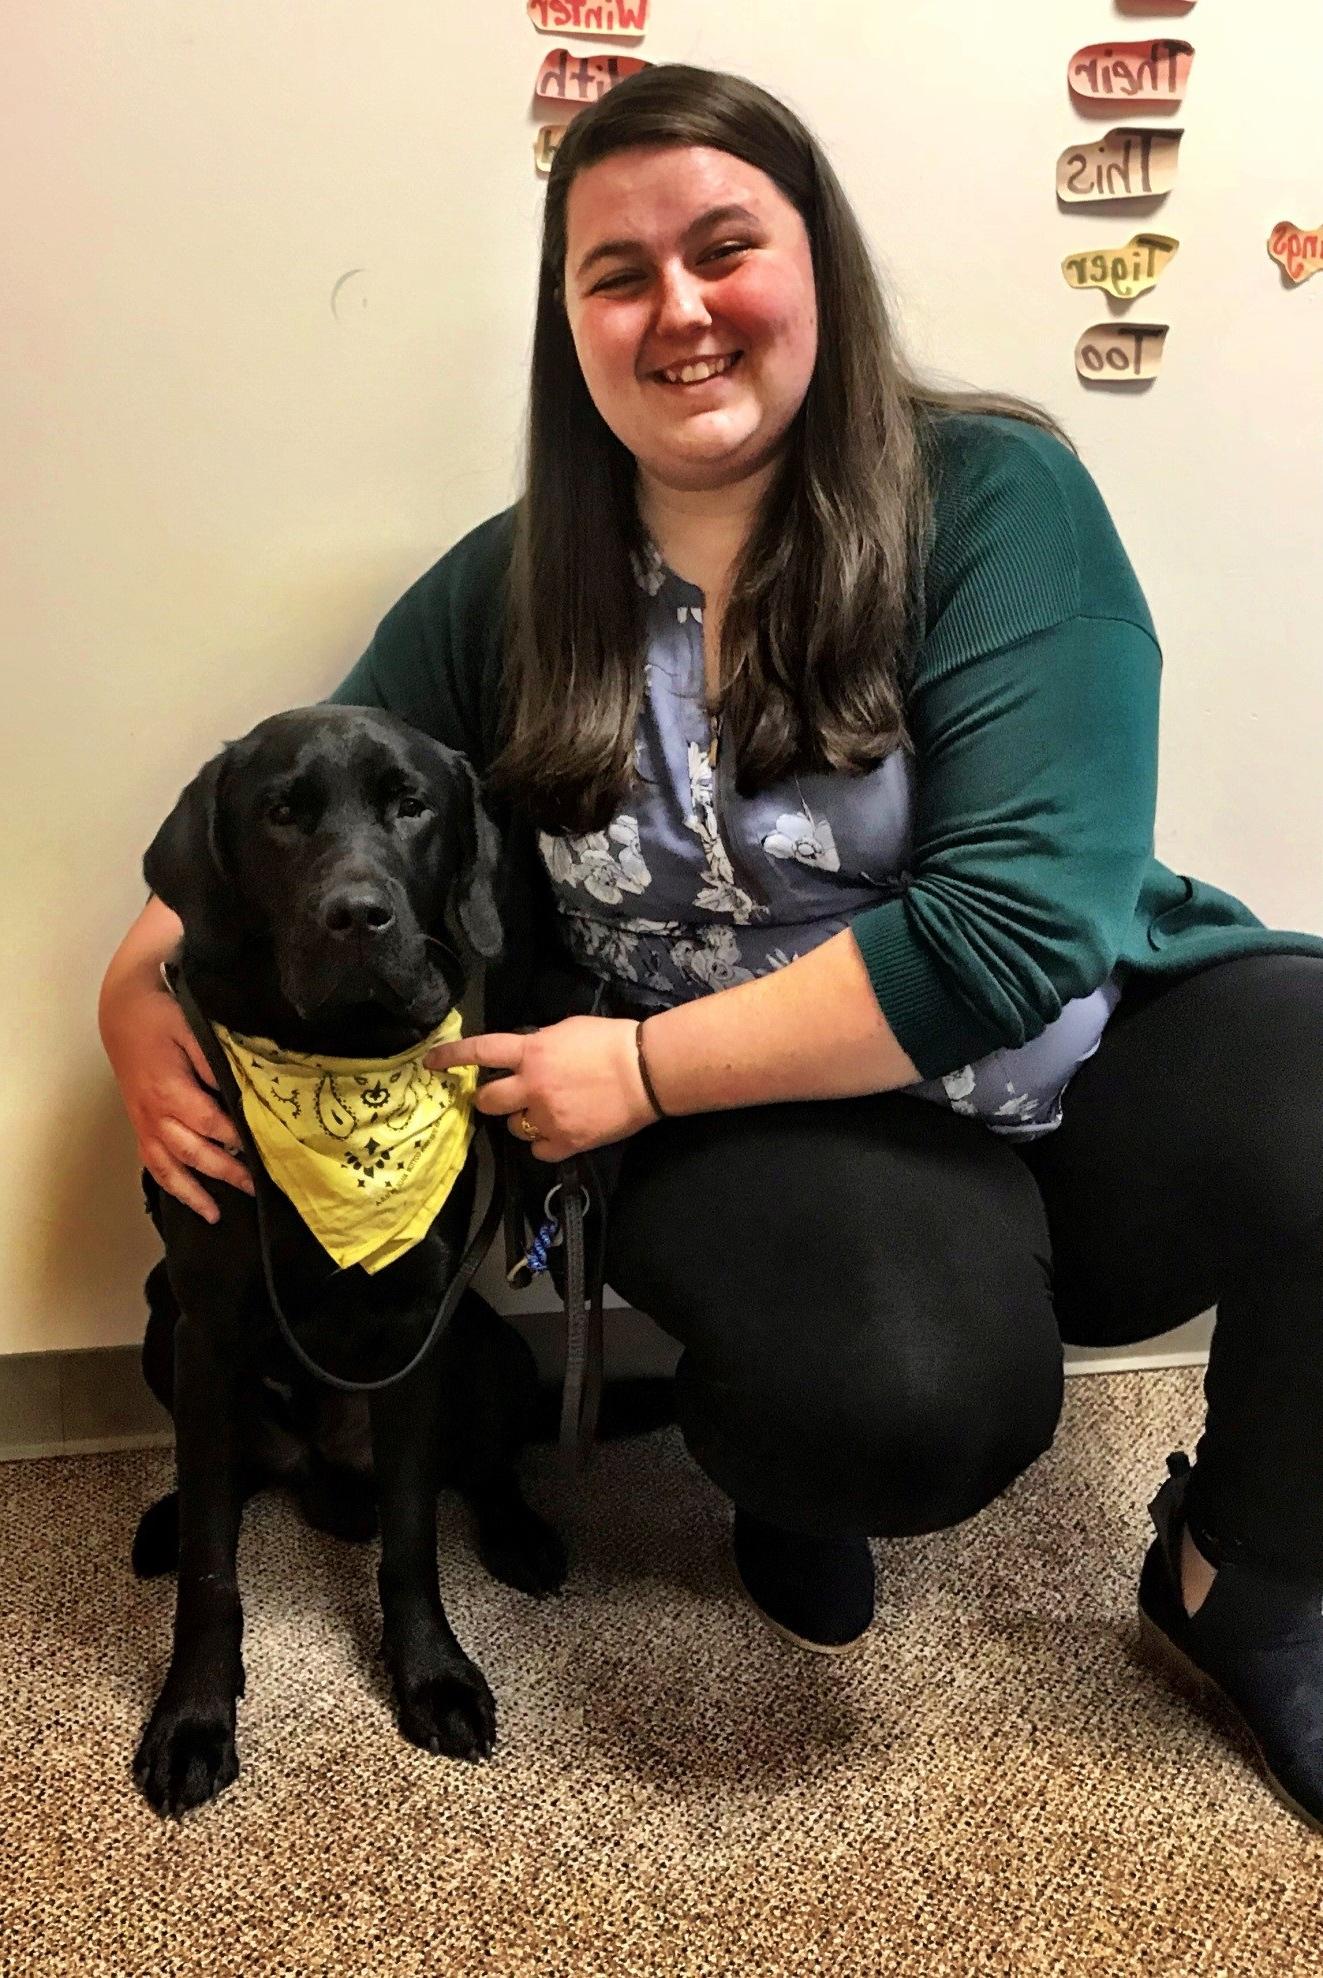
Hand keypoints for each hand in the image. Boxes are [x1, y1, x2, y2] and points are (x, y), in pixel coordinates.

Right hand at [100, 981, 254, 1221]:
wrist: (123, 1014)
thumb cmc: (161, 1019)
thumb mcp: (191, 1029)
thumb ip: (213, 1064)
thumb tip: (237, 1093)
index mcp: (169, 1090)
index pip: (209, 1123)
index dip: (235, 1139)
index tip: (263, 1151)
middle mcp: (154, 1114)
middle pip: (192, 1152)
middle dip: (224, 1172)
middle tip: (255, 1187)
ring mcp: (144, 1124)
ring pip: (168, 1167)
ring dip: (192, 1193)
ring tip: (215, 1214)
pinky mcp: (140, 1126)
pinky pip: (152, 1163)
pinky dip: (170, 1185)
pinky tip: (188, 1199)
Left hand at [427, 1016, 659, 1163]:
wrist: (647, 1072)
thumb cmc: (612, 1042)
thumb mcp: (567, 1030)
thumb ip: (538, 1044)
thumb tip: (524, 1055)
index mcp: (532, 1052)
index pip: (480, 1052)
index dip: (451, 1057)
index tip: (431, 1063)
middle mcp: (532, 1086)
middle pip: (488, 1101)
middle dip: (491, 1099)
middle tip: (505, 1097)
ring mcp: (548, 1117)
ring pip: (513, 1128)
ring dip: (523, 1120)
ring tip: (548, 1111)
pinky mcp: (566, 1142)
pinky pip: (538, 1150)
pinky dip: (545, 1143)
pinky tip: (561, 1131)